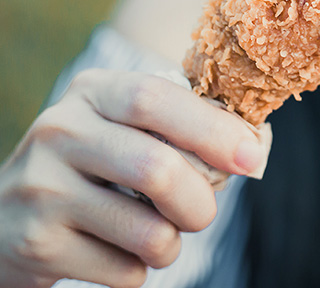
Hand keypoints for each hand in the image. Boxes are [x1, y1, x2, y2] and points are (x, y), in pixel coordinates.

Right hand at [0, 69, 267, 287]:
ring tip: (154, 237)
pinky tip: (115, 252)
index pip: (154, 98)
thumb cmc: (93, 168)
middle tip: (203, 214)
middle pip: (157, 169)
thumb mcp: (121, 128)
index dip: (211, 129)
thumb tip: (250, 150)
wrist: (6, 219)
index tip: (251, 157)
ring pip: (148, 232)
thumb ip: (175, 129)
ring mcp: (42, 188)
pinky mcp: (36, 243)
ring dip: (170, 245)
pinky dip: (138, 270)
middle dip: (200, 202)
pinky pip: (124, 270)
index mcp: (91, 93)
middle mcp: (59, 132)